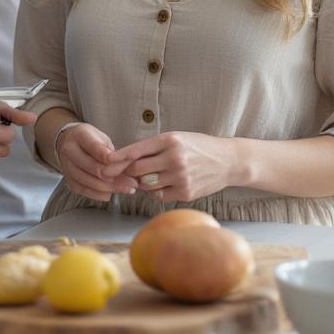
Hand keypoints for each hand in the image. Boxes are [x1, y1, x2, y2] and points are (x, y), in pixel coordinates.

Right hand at [56, 123, 138, 201]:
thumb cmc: (90, 140)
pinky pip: (88, 192)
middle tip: (134, 181)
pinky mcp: (70, 182)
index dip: (112, 158)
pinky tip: (114, 191)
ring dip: (113, 188)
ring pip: (92, 183)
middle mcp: (70, 152)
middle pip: (95, 169)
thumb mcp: (101, 137)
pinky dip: (103, 194)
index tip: (128, 163)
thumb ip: (112, 151)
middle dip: (117, 177)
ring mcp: (67, 168)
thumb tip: (129, 166)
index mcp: (80, 135)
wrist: (68, 143)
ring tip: (129, 188)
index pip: (95, 147)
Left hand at [104, 131, 234, 202]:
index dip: (118, 158)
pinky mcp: (186, 193)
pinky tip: (163, 183)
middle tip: (121, 173)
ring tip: (148, 176)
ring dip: (142, 183)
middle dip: (127, 172)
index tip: (105, 162)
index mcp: (169, 140)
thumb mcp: (176, 138)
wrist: (228, 161)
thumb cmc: (197, 147)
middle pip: (137, 170)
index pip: (136, 150)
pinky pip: (159, 195)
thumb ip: (152, 147)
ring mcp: (180, 177)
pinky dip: (156, 191)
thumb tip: (126, 159)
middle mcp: (174, 158)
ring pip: (146, 185)